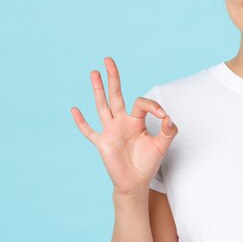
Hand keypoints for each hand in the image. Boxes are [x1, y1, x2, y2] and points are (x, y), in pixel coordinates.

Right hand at [71, 57, 177, 195]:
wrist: (136, 182)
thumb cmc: (148, 162)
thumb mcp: (162, 145)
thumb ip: (168, 130)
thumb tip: (168, 118)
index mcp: (136, 120)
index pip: (142, 103)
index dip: (153, 106)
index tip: (163, 116)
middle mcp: (121, 121)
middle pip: (116, 94)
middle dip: (113, 77)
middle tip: (109, 59)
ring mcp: (110, 131)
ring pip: (102, 106)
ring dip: (98, 89)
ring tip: (94, 72)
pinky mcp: (102, 143)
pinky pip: (89, 131)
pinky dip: (81, 122)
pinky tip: (74, 109)